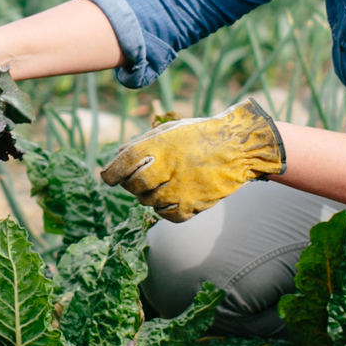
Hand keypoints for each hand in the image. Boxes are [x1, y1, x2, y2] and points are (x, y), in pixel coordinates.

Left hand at [99, 97, 286, 222]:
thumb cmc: (199, 135)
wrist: (237, 148)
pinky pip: (167, 216)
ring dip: (149, 196)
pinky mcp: (193, 205)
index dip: (111, 173)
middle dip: (131, 185)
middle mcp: (169, 168)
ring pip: (149, 203)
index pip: (124, 163)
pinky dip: (163, 210)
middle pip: (134, 186)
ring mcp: (181, 190)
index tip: (108, 177)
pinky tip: (170, 198)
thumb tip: (117, 154)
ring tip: (161, 184)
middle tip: (138, 179)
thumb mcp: (170, 129)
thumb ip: (142, 142)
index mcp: (161, 146)